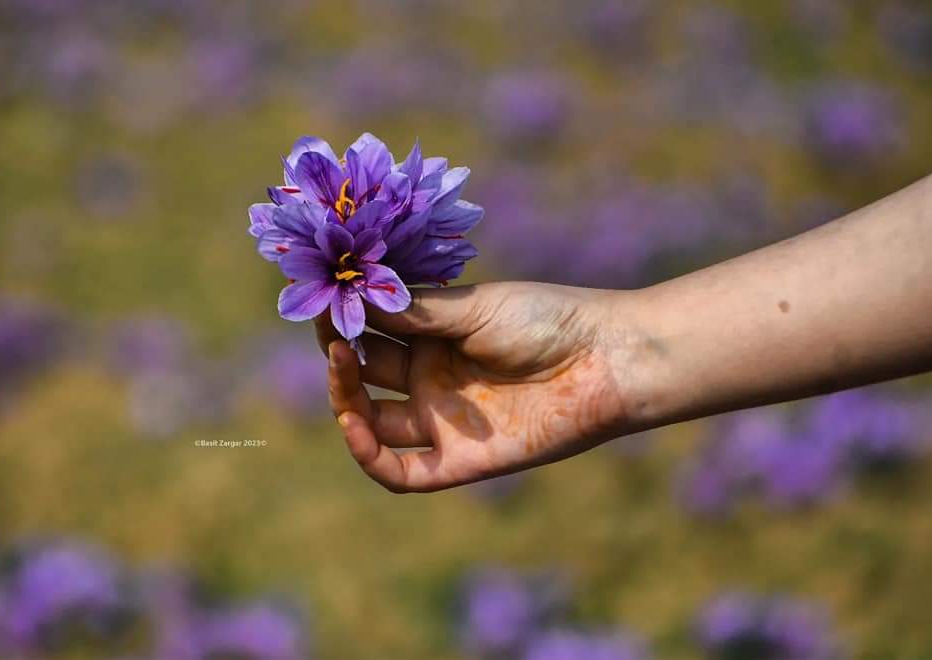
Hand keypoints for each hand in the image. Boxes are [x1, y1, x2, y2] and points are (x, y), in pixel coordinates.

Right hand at [316, 282, 639, 492]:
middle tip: (331, 332)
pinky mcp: (459, 460)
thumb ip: (414, 311)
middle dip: (340, 354)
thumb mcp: (473, 308)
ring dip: (345, 400)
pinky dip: (370, 456)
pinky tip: (355, 423)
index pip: (372, 333)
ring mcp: (442, 421)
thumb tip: (352, 293)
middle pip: (365, 375)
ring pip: (373, 423)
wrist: (606, 358)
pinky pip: (402, 472)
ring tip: (341, 366)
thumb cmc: (545, 319)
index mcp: (434, 337)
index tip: (325, 297)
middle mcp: (431, 379)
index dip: (345, 320)